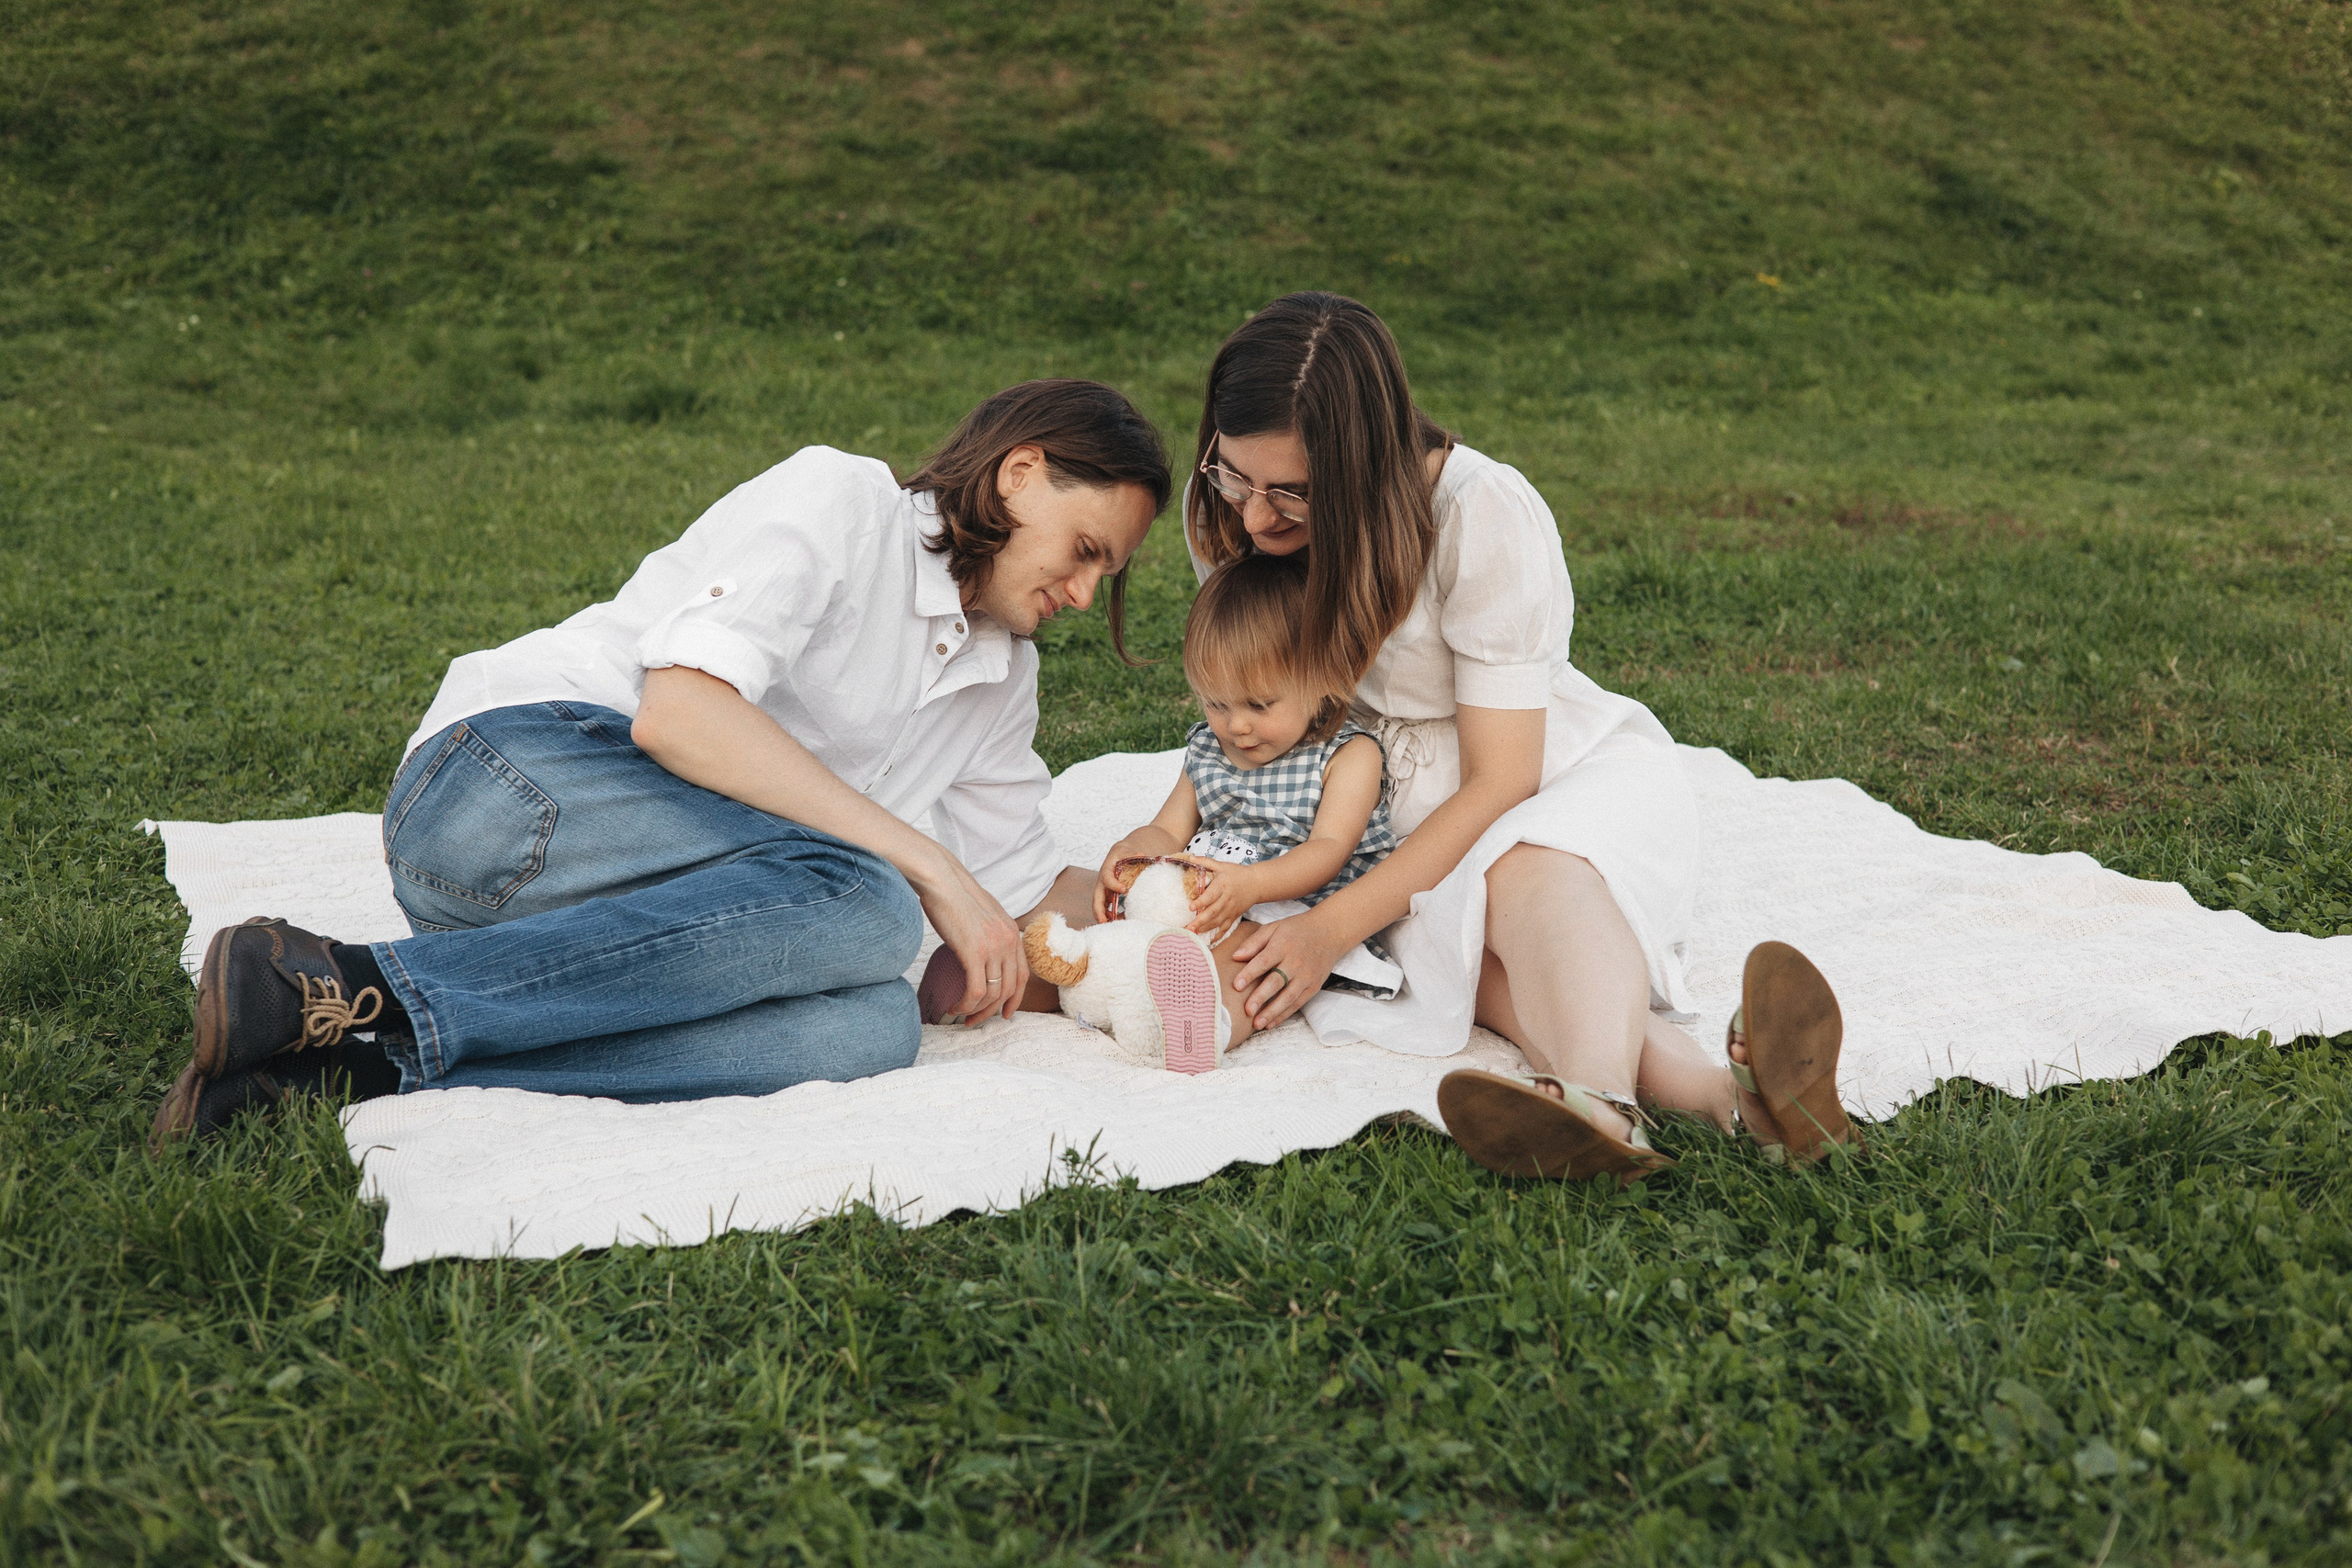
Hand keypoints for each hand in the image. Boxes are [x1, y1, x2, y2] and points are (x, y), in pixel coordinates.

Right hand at [910, 851, 1027, 1023]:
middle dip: (992, 1011)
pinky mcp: (974, 952)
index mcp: (1012, 933)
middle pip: (1008, 989)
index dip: (1014, 998)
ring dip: (976, 1010)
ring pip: (992, 993)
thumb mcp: (985, 915)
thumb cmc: (956, 896)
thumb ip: (992, 934)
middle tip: (976, 1021)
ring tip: (961, 1015)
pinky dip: (966, 1004)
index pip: (1023, 975)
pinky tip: (954, 1007)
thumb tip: (986, 953)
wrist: (943, 882)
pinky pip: (976, 990)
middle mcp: (1008, 942)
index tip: (1004, 1012)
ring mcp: (993, 947)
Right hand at [1093, 832, 1170, 921]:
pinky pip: (1106, 907)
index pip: (1107, 879)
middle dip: (1099, 911)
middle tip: (1104, 922)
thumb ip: (1133, 854)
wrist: (1120, 854)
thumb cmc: (1124, 853)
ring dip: (1103, 916)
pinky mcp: (1108, 896)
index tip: (1124, 889)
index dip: (1114, 885)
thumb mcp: (1127, 851)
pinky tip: (1119, 921)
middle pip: (1097, 898)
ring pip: (1099, 905)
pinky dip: (1110, 915)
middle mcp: (1102, 882)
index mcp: (1106, 870)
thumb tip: (1142, 854)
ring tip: (1112, 926)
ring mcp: (1104, 891)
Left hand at [1174, 855, 1257, 933]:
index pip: (1211, 895)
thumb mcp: (1222, 865)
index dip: (1201, 902)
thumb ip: (1205, 862)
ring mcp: (1231, 909)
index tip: (1190, 907)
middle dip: (1200, 921)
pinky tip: (1209, 940)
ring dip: (1205, 928)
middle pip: (1213, 912)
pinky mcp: (1234, 916)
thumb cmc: (1237, 874)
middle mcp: (1227, 899)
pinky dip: (1218, 934)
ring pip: (1218, 921)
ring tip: (1192, 934)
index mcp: (1223, 885)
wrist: (1257, 883)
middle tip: (1188, 927)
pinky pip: (1226, 927)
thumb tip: (1190, 857)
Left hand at [1228, 907, 1349, 1031]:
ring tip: (1257, 1024)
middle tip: (1247, 1010)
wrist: (1329, 933)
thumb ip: (1254, 942)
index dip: (1250, 973)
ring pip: (1288, 997)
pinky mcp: (1314, 987)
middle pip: (1276, 982)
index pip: (1264, 961)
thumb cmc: (1296, 930)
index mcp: (1283, 945)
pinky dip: (1284, 1014)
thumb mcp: (1274, 928)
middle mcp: (1296, 962)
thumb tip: (1235, 956)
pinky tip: (1271, 1023)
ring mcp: (1306, 976)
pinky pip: (1298, 1003)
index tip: (1236, 986)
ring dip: (1272, 1012)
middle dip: (1261, 997)